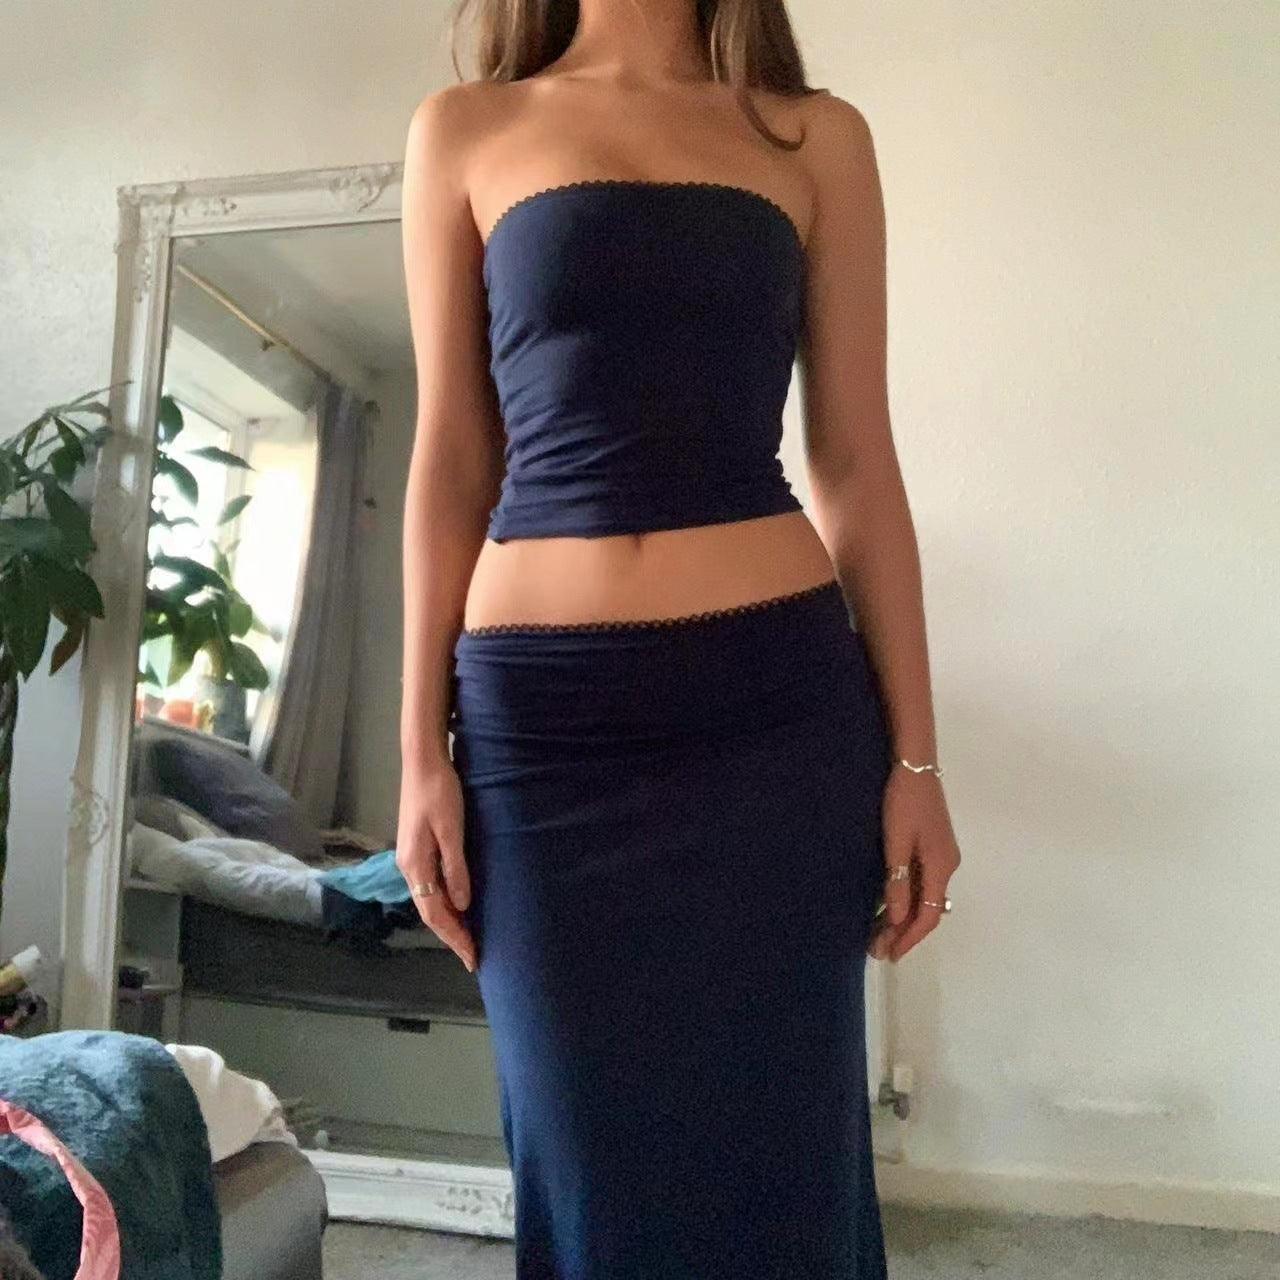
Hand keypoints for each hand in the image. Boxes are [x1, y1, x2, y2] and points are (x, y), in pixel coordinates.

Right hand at [395, 762, 476, 972]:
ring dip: (448, 921)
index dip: (454, 937)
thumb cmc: (440, 792)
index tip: (473, 957)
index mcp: (416, 865)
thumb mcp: (452, 830)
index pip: (436, 913)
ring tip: (468, 937)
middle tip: (474, 956)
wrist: (422, 761)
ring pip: (429, 899)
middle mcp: (409, 866)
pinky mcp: (417, 847)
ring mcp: (411, 857)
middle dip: (451, 935)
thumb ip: (456, 868)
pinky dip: (445, 902)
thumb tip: (463, 904)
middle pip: (430, 911)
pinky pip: (430, 886)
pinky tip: (458, 904)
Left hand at [868, 767, 960, 961]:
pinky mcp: (934, 846)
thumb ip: (898, 880)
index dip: (909, 938)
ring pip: (925, 898)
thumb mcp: (896, 842)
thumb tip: (898, 918)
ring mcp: (942, 856)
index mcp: (941, 867)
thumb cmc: (903, 801)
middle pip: (928, 910)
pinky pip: (923, 883)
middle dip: (904, 933)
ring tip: (879, 933)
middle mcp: (947, 866)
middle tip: (877, 949)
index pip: (928, 916)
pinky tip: (890, 904)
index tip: (889, 954)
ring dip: (904, 917)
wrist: (915, 765)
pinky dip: (907, 899)